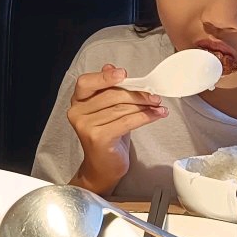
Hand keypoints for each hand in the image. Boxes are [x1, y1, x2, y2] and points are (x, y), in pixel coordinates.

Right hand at [67, 64, 167, 194]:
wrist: (102, 168)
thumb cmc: (107, 137)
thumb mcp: (107, 110)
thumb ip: (107, 89)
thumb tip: (111, 67)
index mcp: (77, 102)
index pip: (87, 82)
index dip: (104, 76)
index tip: (123, 73)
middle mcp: (77, 113)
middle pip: (111, 95)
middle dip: (136, 93)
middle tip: (154, 94)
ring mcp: (86, 126)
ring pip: (121, 108)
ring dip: (145, 105)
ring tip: (159, 105)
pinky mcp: (99, 137)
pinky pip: (127, 121)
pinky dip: (145, 116)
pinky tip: (157, 115)